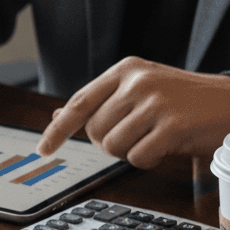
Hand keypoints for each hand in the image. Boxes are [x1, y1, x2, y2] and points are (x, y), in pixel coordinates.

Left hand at [36, 57, 229, 168]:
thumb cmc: (186, 102)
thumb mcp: (142, 92)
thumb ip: (102, 103)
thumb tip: (59, 115)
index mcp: (126, 70)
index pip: (79, 103)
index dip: (58, 129)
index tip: (43, 148)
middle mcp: (138, 82)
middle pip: (94, 131)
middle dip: (110, 141)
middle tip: (139, 134)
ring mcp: (155, 102)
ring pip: (112, 147)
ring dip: (131, 151)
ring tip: (156, 137)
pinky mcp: (172, 126)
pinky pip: (138, 158)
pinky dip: (149, 160)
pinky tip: (168, 145)